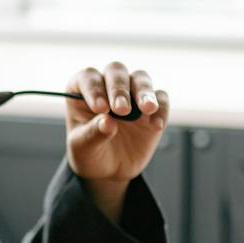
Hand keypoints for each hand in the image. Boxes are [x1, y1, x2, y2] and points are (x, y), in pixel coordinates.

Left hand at [65, 63, 168, 222]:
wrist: (109, 170)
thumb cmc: (89, 152)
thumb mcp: (83, 148)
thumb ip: (93, 134)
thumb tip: (108, 122)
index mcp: (82, 90)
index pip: (88, 78)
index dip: (94, 89)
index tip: (100, 108)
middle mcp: (107, 85)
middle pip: (116, 71)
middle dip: (119, 89)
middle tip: (121, 109)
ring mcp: (132, 94)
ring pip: (141, 78)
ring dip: (144, 92)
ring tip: (147, 109)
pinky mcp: (152, 107)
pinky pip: (161, 100)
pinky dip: (161, 109)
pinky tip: (156, 126)